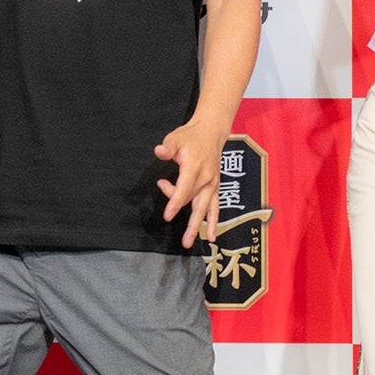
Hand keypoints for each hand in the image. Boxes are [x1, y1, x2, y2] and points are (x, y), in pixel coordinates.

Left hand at [154, 118, 228, 248]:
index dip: (175, 202)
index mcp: (195, 167)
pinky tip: (212, 236)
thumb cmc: (192, 136)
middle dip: (189, 223)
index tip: (168, 215)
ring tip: (190, 242)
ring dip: (199, 226)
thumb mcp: (176, 137)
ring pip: (205, 209)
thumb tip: (159, 152)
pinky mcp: (215, 187)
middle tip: (183, 240)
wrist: (211, 132)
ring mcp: (212, 184)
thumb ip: (168, 147)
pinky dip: (214, 222)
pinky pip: (215, 207)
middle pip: (194, 202)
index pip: (184, 189)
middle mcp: (206, 178)